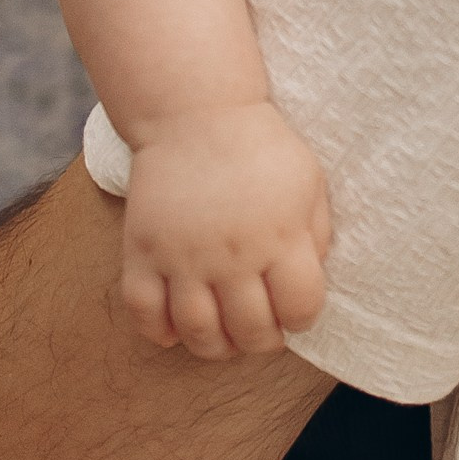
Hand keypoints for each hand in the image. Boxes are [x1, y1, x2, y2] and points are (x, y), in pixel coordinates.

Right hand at [120, 102, 332, 359]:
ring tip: (223, 334)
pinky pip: (144, 312)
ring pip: (198, 333)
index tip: (295, 309)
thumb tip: (310, 285)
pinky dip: (159, 332)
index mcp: (280, 236)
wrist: (196, 113)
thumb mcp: (309, 184)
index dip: (302, 318)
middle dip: (262, 340)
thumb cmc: (260, 148)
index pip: (300, 308)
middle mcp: (232, 254)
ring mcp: (183, 256)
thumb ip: (316, 237)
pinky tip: (176, 326)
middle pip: (250, 330)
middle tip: (261, 328)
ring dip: (215, 346)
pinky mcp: (142, 251)